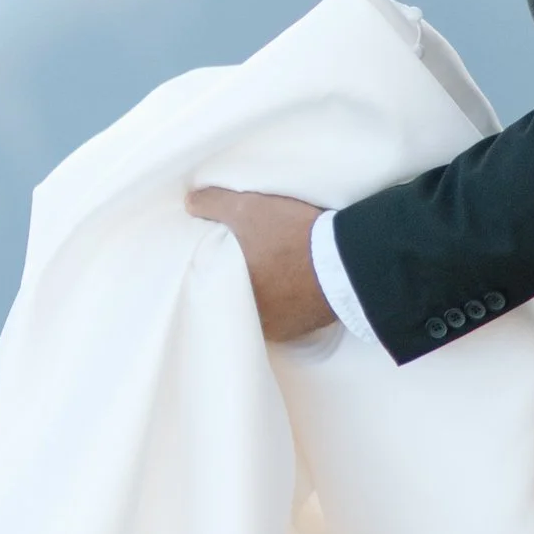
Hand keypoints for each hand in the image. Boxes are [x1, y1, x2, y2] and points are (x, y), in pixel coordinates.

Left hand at [186, 188, 335, 341]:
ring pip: (262, 311)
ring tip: (274, 272)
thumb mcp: (247, 209)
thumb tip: (189, 203)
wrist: (345, 260)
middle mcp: (251, 319)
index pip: (213, 285)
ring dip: (265, 296)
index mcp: (230, 294)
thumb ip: (214, 204)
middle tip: (251, 262)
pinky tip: (294, 285)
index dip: (217, 269)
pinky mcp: (303, 331)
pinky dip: (288, 304)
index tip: (225, 256)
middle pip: (238, 299)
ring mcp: (278, 329)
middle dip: (241, 283)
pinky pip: (288, 318)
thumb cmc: (289, 236)